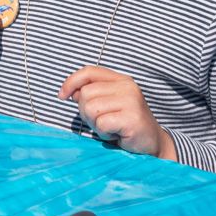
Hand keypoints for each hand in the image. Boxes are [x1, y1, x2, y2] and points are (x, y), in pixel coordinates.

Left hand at [59, 66, 174, 158]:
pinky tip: (117, 135)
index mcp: (120, 79)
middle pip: (86, 94)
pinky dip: (104, 133)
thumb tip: (70, 92)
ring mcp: (131, 101)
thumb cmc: (125, 124)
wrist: (153, 143)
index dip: (71, 82)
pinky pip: (101, 124)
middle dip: (86, 112)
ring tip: (110, 128)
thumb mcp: (108, 104)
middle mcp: (127, 86)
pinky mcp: (132, 118)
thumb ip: (92, 94)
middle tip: (102, 122)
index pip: (88, 72)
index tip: (62, 96)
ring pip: (91, 109)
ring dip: (95, 124)